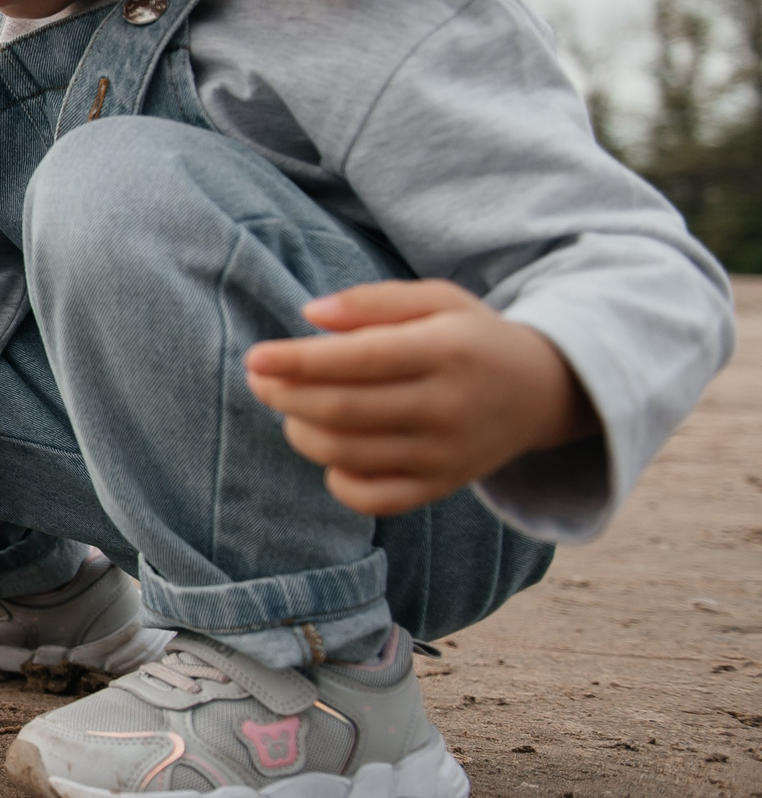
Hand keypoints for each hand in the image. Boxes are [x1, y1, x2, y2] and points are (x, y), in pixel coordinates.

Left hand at [244, 280, 595, 516]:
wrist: (542, 392)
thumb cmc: (470, 337)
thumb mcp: (435, 300)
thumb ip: (372, 301)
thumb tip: (309, 315)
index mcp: (445, 352)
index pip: (357, 361)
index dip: (297, 361)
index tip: (255, 357)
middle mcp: (447, 408)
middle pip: (343, 412)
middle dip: (286, 397)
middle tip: (259, 380)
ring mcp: (446, 455)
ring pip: (348, 456)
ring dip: (301, 432)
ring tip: (291, 409)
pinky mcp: (442, 486)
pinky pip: (372, 498)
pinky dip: (336, 480)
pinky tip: (329, 452)